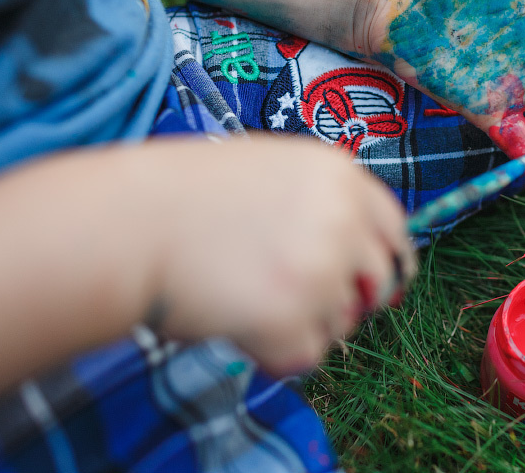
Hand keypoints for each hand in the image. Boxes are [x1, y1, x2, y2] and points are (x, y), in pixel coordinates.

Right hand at [151, 138, 415, 375]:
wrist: (128, 223)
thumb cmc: (181, 195)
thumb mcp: (268, 169)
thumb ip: (320, 201)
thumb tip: (357, 251)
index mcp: (340, 175)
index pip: (396, 227)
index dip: (388, 259)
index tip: (379, 281)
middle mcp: (344, 219)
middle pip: (380, 280)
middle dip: (350, 299)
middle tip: (301, 302)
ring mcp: (324, 270)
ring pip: (343, 321)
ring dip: (302, 322)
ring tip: (244, 295)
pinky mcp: (296, 318)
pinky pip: (305, 354)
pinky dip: (272, 349)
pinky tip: (233, 318)